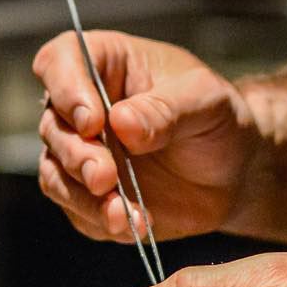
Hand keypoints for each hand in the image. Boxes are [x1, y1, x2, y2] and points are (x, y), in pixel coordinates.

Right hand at [32, 29, 255, 241]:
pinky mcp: (88, 197)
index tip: (92, 121)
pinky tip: (138, 224)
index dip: (65, 89)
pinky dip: (101, 220)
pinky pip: (77, 210)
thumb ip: (166, 109)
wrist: (234, 171)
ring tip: (121, 212)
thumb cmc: (216, 119)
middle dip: (76, 154)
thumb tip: (122, 123)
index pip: (59, 62)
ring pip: (54, 173)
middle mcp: (82, 107)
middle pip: (53, 125)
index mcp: (104, 64)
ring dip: (82, 195)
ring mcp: (81, 154)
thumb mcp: (206, 101)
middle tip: (105, 176)